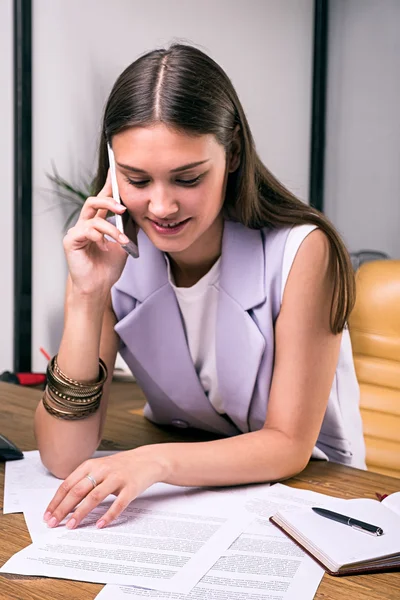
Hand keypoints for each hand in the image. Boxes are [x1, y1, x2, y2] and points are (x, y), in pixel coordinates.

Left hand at [43, 447, 166, 529]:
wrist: (148, 460)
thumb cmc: (121, 466)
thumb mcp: (99, 467)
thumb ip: (84, 480)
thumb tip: (63, 502)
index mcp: (91, 465)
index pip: (68, 484)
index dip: (56, 501)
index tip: (48, 515)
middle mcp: (102, 470)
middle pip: (78, 490)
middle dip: (63, 508)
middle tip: (54, 523)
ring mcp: (117, 478)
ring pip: (95, 497)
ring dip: (80, 513)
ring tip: (71, 526)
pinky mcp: (131, 488)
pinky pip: (118, 504)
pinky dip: (108, 515)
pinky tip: (100, 524)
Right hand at [63, 171, 132, 295]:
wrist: (98, 286)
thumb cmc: (108, 267)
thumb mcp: (125, 244)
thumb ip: (129, 228)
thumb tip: (142, 214)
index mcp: (97, 223)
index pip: (102, 200)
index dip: (108, 186)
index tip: (115, 172)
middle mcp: (85, 224)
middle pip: (93, 201)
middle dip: (108, 201)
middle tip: (123, 208)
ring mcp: (77, 232)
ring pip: (93, 218)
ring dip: (111, 228)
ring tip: (122, 239)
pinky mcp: (71, 241)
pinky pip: (85, 231)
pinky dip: (99, 238)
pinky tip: (105, 248)